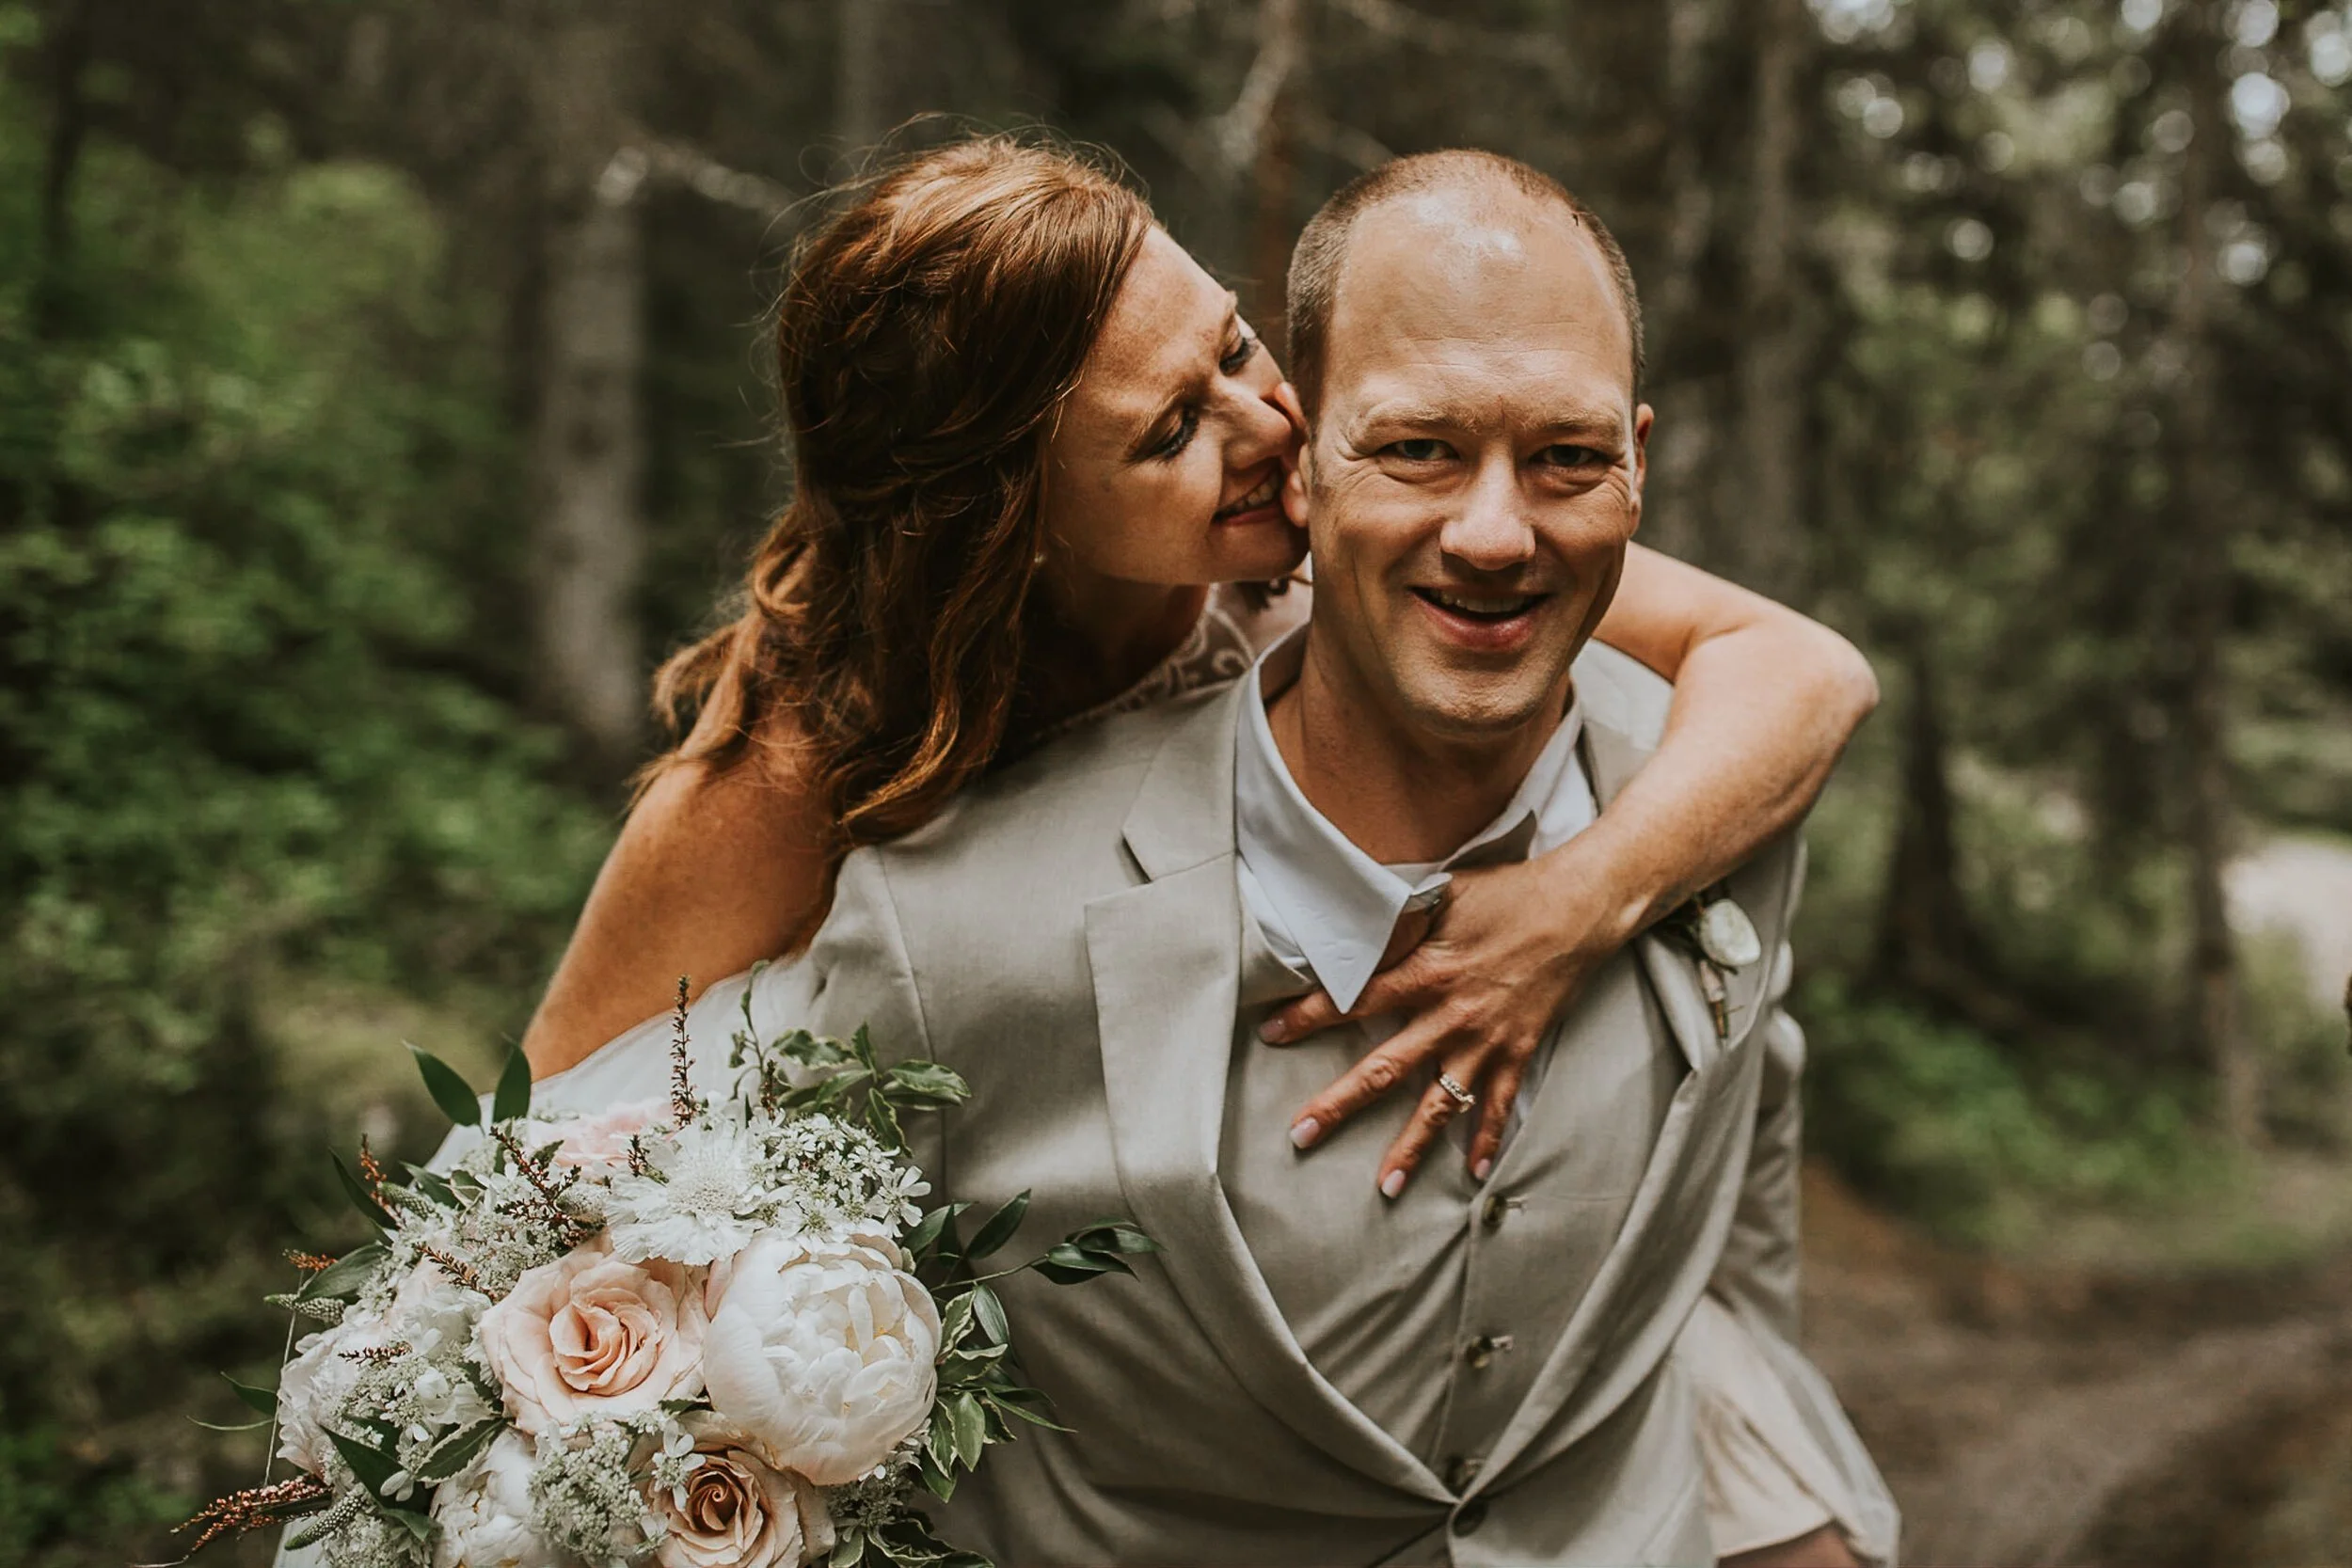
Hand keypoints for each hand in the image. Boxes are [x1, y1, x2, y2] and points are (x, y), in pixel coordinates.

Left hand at [1268, 846, 1642, 1194]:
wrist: (1579, 908)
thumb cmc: (1508, 894)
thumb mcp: (1445, 894)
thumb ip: (1399, 920)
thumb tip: (1353, 929)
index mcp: (1426, 972)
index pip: (1355, 999)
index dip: (1308, 1017)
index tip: (1270, 1034)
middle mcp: (1452, 1015)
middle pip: (1386, 1068)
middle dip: (1340, 1103)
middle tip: (1300, 1134)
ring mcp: (1486, 1040)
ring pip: (1440, 1103)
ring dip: (1411, 1146)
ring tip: (1386, 1185)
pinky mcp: (1519, 1050)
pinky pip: (1499, 1104)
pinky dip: (1486, 1139)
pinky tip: (1471, 1172)